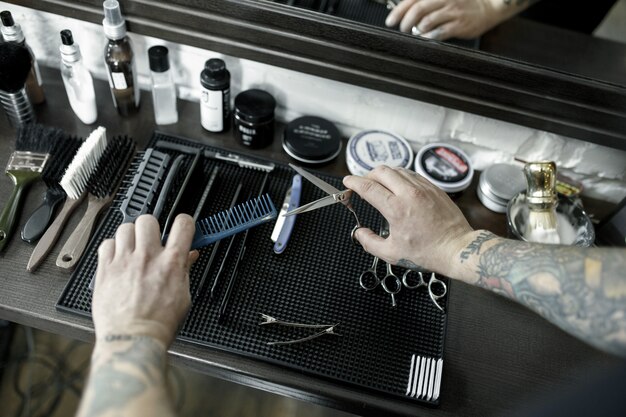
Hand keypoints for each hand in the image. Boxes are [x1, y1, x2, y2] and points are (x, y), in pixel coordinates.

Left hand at [92, 214, 198, 346]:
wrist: (133, 340)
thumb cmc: (158, 324)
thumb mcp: (183, 296)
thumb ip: (185, 270)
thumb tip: (189, 255)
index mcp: (172, 263)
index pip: (182, 224)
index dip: (183, 222)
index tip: (180, 227)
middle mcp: (147, 257)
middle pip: (148, 220)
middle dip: (151, 227)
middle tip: (151, 240)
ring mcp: (124, 262)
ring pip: (124, 227)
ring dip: (130, 236)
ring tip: (132, 249)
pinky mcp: (105, 270)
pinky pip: (106, 243)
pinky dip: (112, 248)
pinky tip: (117, 259)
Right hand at [343, 166, 473, 274]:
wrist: (457, 249)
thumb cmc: (428, 253)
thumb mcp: (392, 253)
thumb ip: (369, 242)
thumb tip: (359, 233)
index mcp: (396, 209)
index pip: (369, 187)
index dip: (354, 182)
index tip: (347, 182)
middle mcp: (409, 193)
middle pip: (382, 171)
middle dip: (367, 175)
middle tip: (363, 184)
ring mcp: (424, 188)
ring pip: (398, 170)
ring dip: (384, 174)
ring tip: (380, 184)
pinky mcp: (434, 188)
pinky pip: (413, 174)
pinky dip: (401, 176)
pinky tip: (399, 186)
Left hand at [385, 0, 518, 39]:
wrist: (488, 6)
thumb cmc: (462, 3)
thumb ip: (426, 3)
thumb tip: (405, 13)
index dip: (399, 11)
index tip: (390, 21)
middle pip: (417, 10)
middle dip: (405, 22)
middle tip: (403, 29)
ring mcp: (452, 12)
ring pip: (427, 22)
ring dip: (417, 30)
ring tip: (417, 33)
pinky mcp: (459, 25)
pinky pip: (439, 33)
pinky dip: (429, 37)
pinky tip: (426, 38)